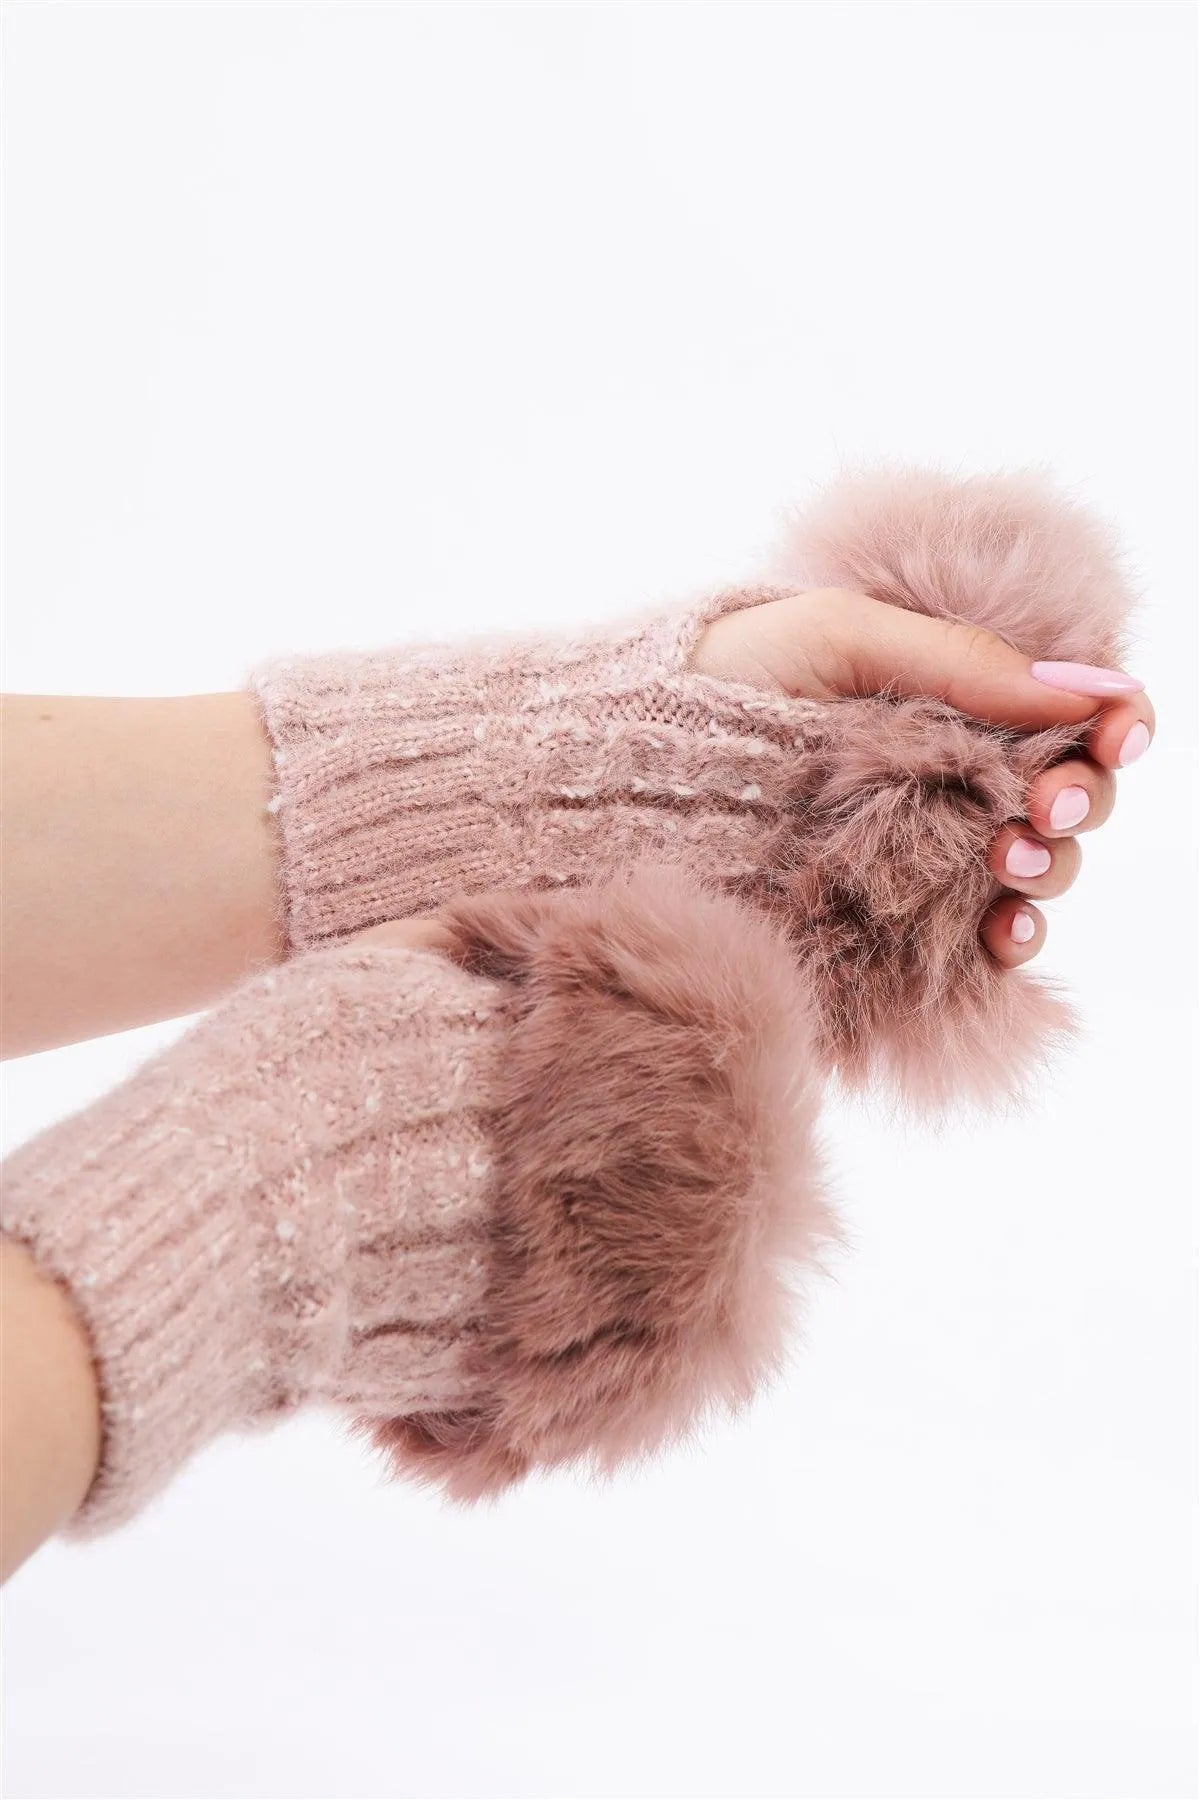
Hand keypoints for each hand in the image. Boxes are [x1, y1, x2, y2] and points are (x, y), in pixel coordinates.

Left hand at [690, 587, 1153, 968]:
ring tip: (1007, 861)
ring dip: (1049, 869)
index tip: (1118, 733)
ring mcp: (921, 856)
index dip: (1113, 723)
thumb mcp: (832, 638)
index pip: (1065, 713)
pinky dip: (1010, 943)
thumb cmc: (715, 683)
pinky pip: (977, 944)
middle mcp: (947, 779)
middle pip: (1066, 795)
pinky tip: (1002, 935)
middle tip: (1051, 802)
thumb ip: (956, 659)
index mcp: (948, 700)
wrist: (616, 778)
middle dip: (1083, 797)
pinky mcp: (889, 924)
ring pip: (1035, 869)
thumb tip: (1085, 684)